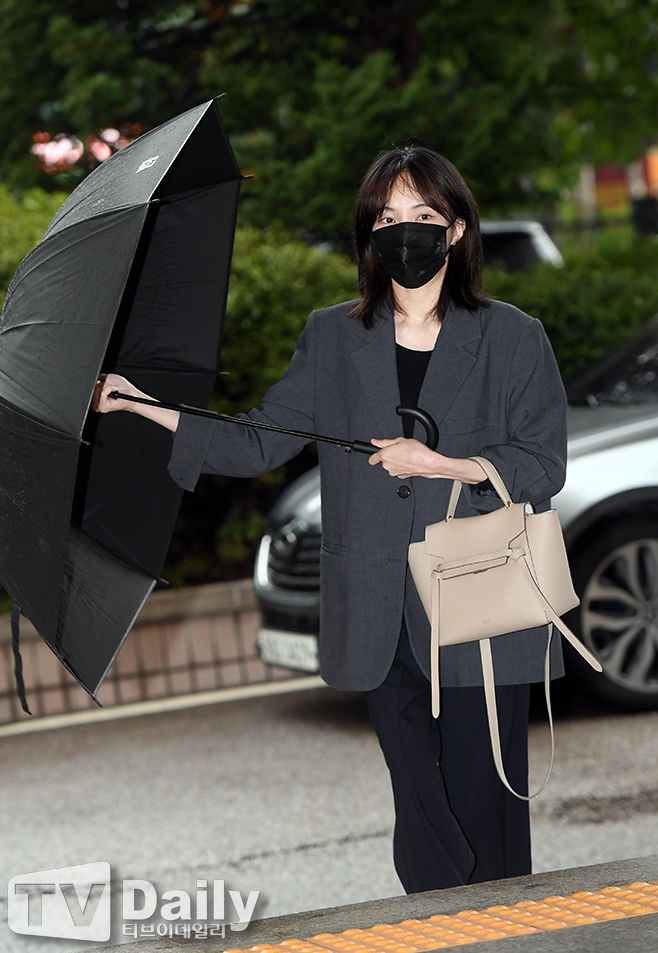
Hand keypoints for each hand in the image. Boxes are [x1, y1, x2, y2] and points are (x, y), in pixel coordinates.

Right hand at [91, 373, 179, 430]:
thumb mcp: (107, 378)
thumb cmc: (122, 388)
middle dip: (102, 384)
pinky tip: (114, 391)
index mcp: (95, 397)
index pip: (89, 387)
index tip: (104, 383)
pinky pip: (102, 393)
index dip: (96, 383)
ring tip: (113, 390)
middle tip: (111, 388)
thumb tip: (91, 378)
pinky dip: (109, 389)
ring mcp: (98, 406)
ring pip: (97, 390)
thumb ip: (98, 378)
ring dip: (107, 386)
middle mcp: (95, 403)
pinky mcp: (103, 407)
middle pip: (92, 388)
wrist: (130, 394)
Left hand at [368, 437, 485, 482]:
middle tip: (398, 449)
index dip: (373, 455)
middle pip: (384, 461)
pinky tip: (409, 461)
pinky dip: (402, 466)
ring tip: (406, 454)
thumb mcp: (400, 440)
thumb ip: (385, 442)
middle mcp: (388, 466)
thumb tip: (375, 441)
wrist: (429, 463)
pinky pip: (399, 470)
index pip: (372, 458)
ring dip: (396, 461)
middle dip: (389, 455)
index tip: (375, 453)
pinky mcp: (402, 476)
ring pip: (391, 466)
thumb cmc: (417, 451)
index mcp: (385, 456)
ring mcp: (394, 472)